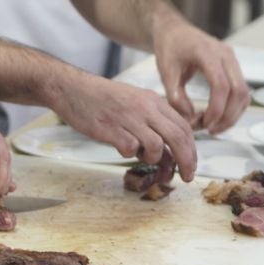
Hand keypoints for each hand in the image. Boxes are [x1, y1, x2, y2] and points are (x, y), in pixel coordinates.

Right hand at [51, 71, 197, 181]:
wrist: (71, 87)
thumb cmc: (101, 98)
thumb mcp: (134, 102)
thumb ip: (153, 123)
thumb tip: (170, 153)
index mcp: (153, 100)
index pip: (184, 127)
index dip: (192, 150)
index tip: (190, 166)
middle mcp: (144, 108)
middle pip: (178, 138)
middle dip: (186, 161)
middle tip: (186, 177)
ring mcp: (128, 118)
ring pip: (157, 146)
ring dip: (154, 158)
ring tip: (141, 155)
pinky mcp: (110, 129)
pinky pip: (130, 149)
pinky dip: (129, 154)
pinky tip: (120, 147)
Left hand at [152, 16, 249, 134]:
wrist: (174, 31)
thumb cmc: (169, 48)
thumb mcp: (165, 72)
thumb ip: (175, 96)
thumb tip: (190, 119)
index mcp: (207, 52)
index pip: (220, 84)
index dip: (216, 108)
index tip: (205, 124)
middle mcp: (225, 54)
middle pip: (238, 91)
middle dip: (227, 116)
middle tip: (210, 130)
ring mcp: (232, 59)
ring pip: (244, 93)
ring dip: (233, 114)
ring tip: (213, 128)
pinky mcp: (234, 66)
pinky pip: (242, 91)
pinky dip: (234, 107)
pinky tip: (219, 118)